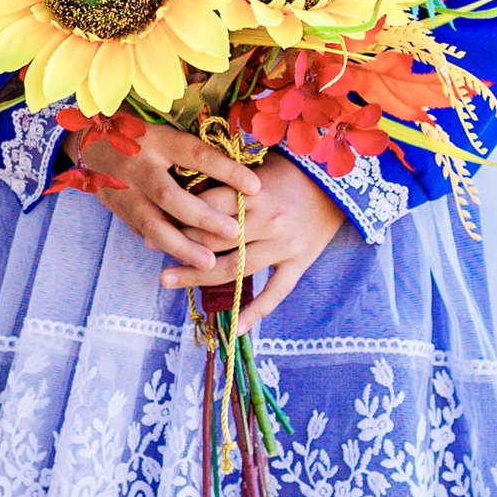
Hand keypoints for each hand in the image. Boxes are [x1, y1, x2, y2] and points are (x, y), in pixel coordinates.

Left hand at [73, 131, 347, 325]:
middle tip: (152, 249)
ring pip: (234, 269)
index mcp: (254, 193)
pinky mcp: (300, 263)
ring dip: (197, 277)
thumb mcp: (259, 167)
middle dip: (179, 246)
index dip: (177, 216)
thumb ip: (227, 181)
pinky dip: (254, 313)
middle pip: (214, 240)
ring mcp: (284, 245)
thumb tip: (184, 189)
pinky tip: (233, 329)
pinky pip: (275, 293)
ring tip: (167, 280)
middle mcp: (267, 221)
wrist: (344, 183)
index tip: (153, 221)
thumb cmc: (294, 169)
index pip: (206, 208)